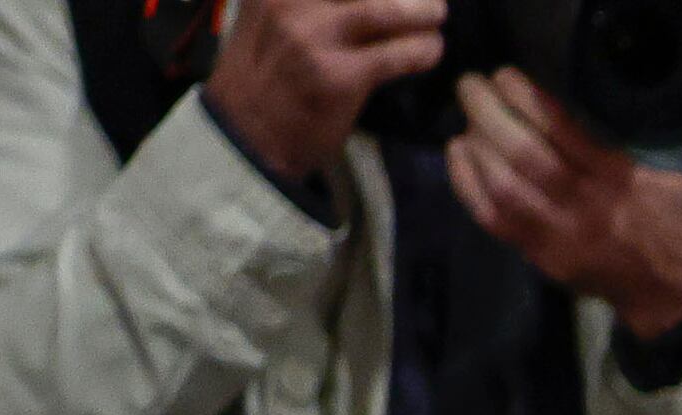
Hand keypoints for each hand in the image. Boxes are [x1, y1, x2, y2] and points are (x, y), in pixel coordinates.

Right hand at [203, 0, 442, 183]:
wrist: (246, 133)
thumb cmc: (264, 72)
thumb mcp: (268, 14)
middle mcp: (290, 0)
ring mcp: (314, 37)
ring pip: (388, 9)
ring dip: (423, 12)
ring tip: (435, 16)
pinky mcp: (339, 76)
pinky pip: (397, 55)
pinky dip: (422, 50)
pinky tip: (430, 50)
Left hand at [440, 71, 681, 341]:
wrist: (671, 286)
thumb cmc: (674, 215)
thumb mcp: (676, 169)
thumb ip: (640, 133)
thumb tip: (594, 83)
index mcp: (623, 180)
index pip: (563, 131)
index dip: (525, 98)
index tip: (506, 77)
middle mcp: (590, 209)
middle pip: (524, 155)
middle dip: (488, 112)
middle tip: (473, 86)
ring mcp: (562, 237)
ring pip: (503, 185)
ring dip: (476, 142)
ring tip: (469, 116)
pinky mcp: (543, 256)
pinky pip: (493, 218)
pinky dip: (467, 181)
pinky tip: (460, 152)